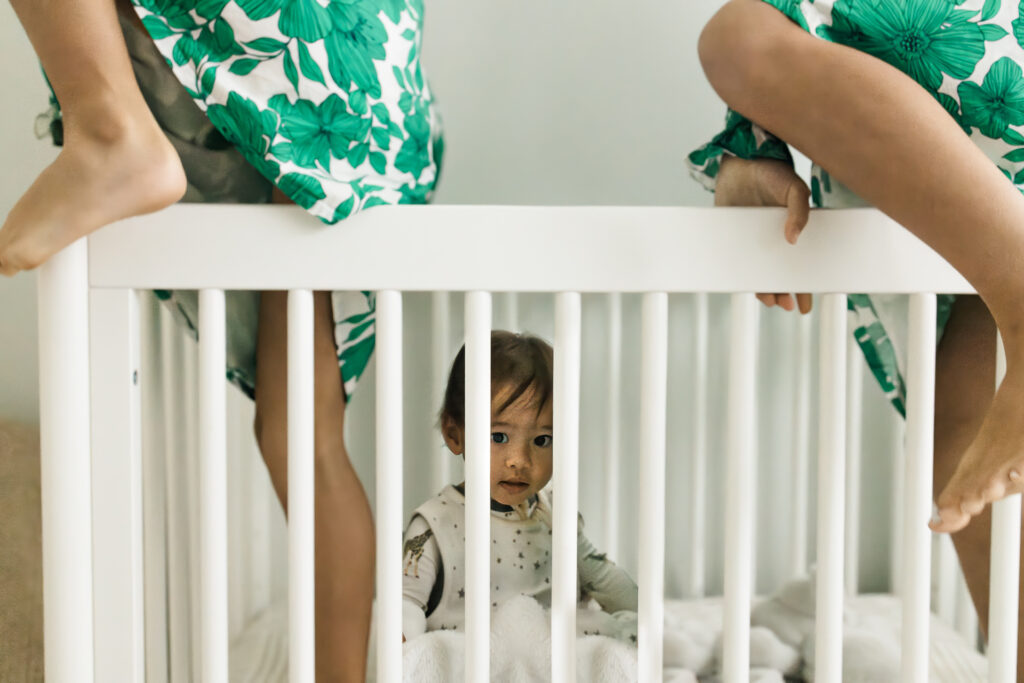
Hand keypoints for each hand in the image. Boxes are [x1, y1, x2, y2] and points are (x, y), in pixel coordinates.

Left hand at [715, 156, 812, 313]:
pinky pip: (737, 263)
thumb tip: (793, 238)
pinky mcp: (732, 239)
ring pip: (760, 274)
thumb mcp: (793, 188)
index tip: (806, 304)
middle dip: (786, 293)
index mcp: (793, 231)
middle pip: (781, 275)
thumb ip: (799, 211)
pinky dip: (740, 276)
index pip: (802, 266)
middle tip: (788, 305)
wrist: (739, 161)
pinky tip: (745, 286)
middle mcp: (774, 240)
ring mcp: (752, 242)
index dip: (806, 286)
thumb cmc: (771, 172)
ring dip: (766, 290)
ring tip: (770, 299)